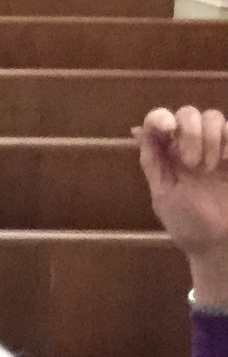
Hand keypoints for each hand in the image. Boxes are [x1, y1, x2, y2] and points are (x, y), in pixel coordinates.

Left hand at [135, 106, 227, 302]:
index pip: (158, 120)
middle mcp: (190, 146)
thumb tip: (137, 130)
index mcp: (166, 155)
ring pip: (213, 116)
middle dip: (190, 133)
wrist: (222, 244)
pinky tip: (227, 161)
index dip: (161, 116)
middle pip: (188, 112)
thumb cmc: (189, 224)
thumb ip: (154, 162)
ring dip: (211, 138)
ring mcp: (217, 148)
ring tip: (211, 169)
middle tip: (194, 165)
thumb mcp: (165, 195)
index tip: (168, 129)